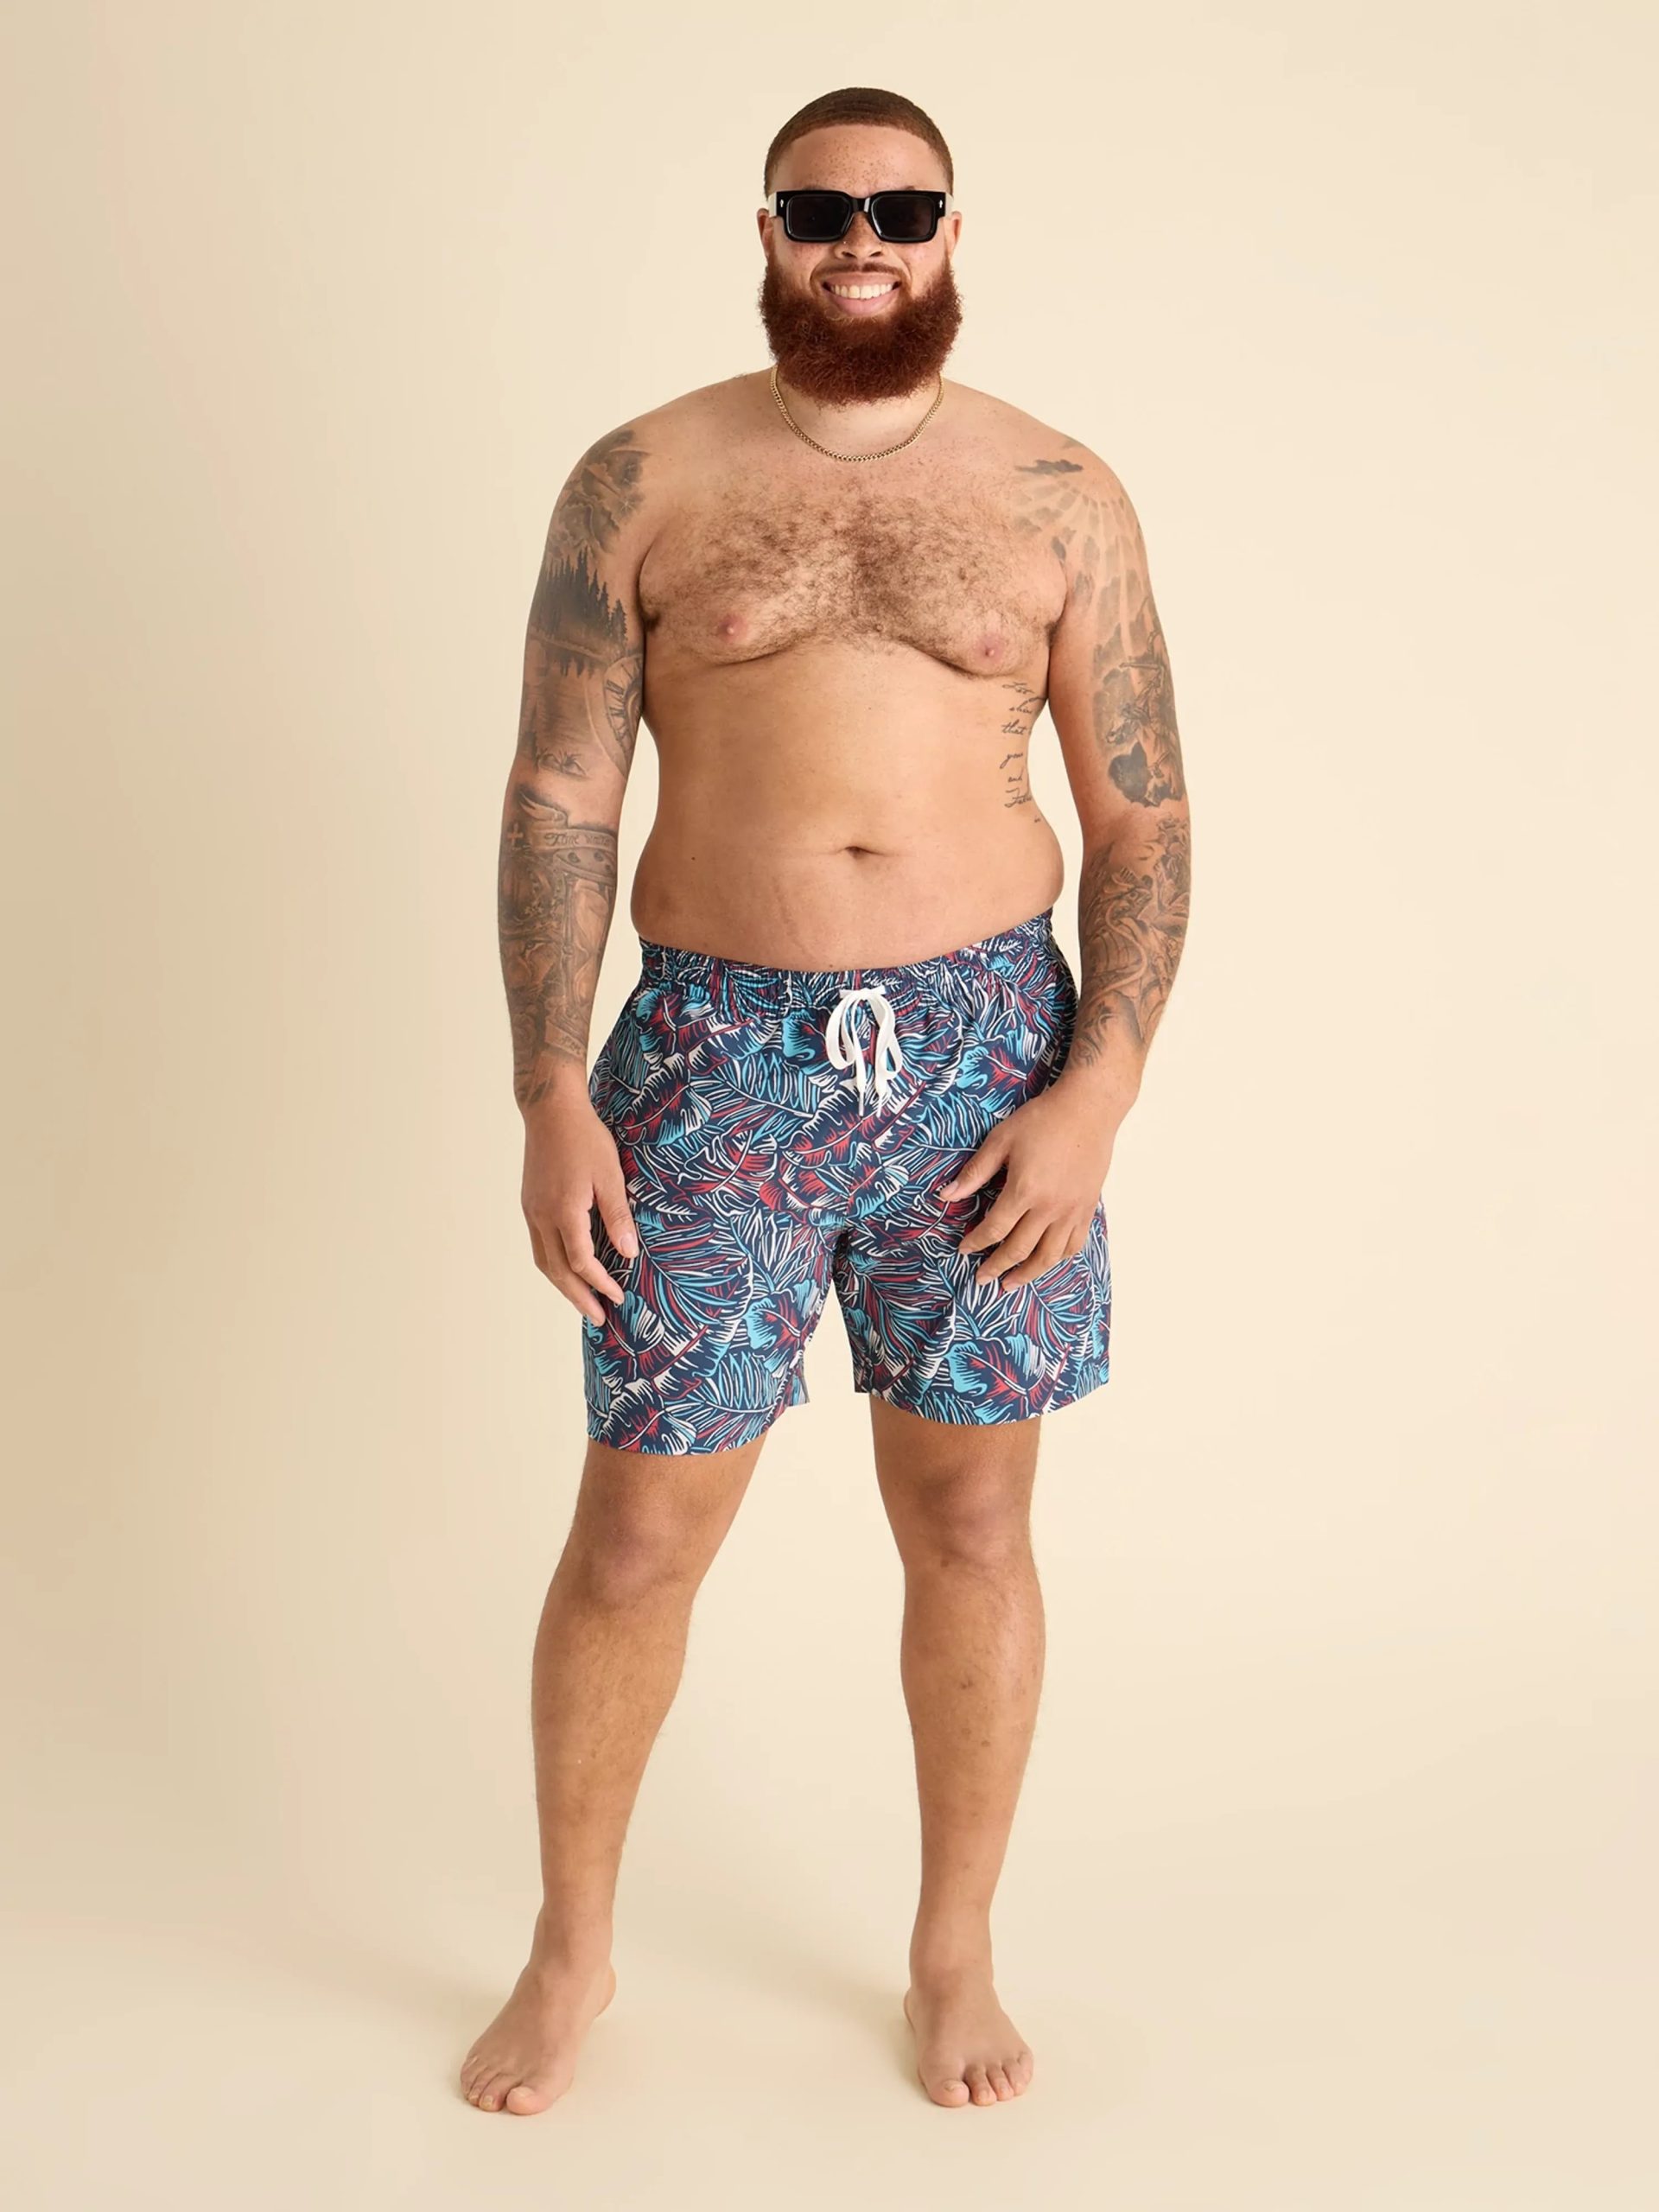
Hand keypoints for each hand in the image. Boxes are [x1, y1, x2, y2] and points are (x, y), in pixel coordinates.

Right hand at [520, 1095, 639, 1322]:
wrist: (550, 1109)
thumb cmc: (585, 1137)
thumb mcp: (610, 1174)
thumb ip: (618, 1216)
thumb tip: (629, 1254)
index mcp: (563, 1211)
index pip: (581, 1262)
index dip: (600, 1284)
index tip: (618, 1298)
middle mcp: (541, 1216)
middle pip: (557, 1271)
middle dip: (578, 1298)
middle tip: (597, 1319)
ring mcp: (532, 1210)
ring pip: (543, 1260)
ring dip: (562, 1286)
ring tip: (581, 1302)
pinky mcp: (530, 1203)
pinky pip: (539, 1245)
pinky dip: (554, 1265)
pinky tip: (567, 1269)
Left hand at [938, 1081, 1119, 1291]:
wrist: (1088, 1109)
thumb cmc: (1043, 1120)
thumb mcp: (1001, 1140)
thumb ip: (975, 1172)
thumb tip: (946, 1196)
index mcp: (1024, 1191)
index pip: (994, 1229)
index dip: (975, 1242)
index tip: (964, 1249)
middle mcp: (1049, 1208)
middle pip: (1019, 1249)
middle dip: (996, 1268)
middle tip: (982, 1279)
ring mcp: (1071, 1211)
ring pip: (1049, 1256)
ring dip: (1027, 1274)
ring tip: (1011, 1283)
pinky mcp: (1087, 1209)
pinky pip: (1073, 1245)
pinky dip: (1058, 1259)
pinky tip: (1046, 1262)